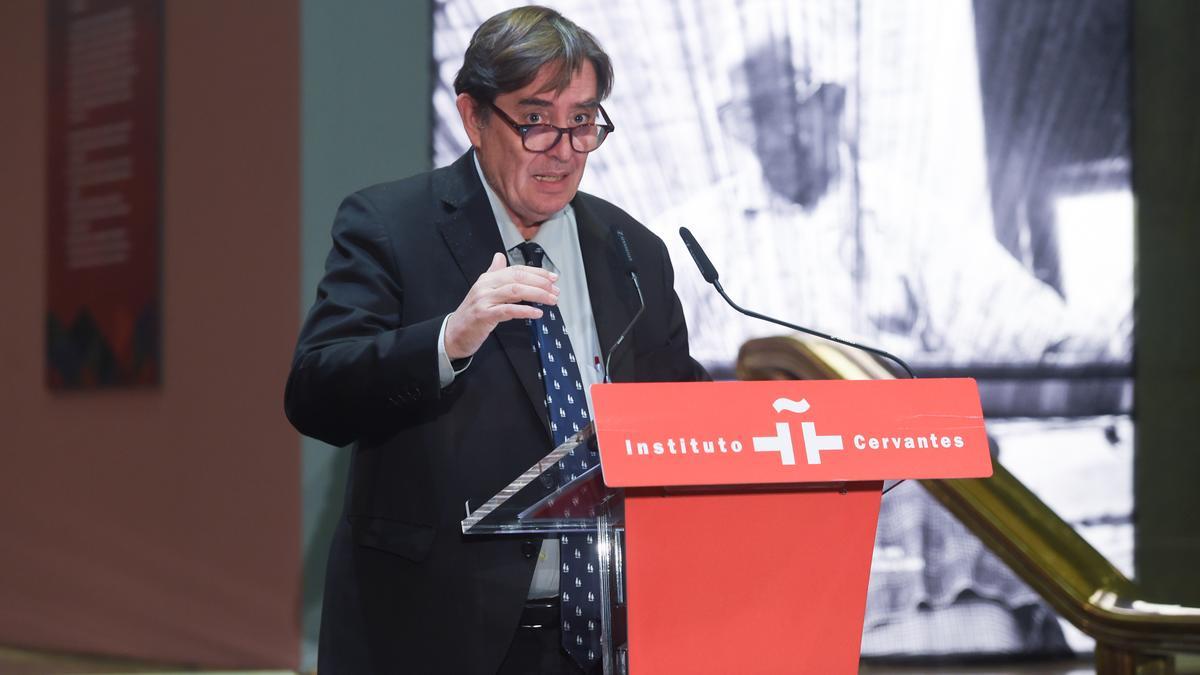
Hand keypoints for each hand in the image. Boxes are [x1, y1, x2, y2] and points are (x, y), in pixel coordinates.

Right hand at [444, 252, 558, 359]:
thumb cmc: (472, 314)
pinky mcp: (484, 315)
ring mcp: (484, 300)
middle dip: (541, 282)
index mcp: (488, 278)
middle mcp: (485, 286)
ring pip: (515, 291)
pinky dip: (525, 310)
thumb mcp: (483, 291)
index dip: (537, 272)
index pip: (516, 270)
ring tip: (551, 300)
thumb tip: (499, 256)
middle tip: (556, 290)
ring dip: (537, 294)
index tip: (553, 278)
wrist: (454, 334)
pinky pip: (508, 310)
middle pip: (518, 277)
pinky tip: (537, 313)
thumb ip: (493, 274)